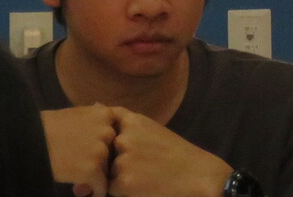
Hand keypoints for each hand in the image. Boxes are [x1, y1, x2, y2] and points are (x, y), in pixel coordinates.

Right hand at [42, 105, 121, 196]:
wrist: (30, 141)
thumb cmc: (49, 127)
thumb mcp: (75, 113)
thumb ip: (94, 115)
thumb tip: (103, 108)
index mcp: (105, 114)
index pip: (119, 133)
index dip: (110, 145)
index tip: (100, 152)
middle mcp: (108, 131)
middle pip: (114, 152)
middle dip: (105, 162)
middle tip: (90, 169)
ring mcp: (101, 151)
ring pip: (108, 170)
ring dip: (98, 177)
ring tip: (84, 181)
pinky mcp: (93, 170)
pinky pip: (102, 188)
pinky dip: (95, 192)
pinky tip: (86, 192)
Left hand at [108, 108, 233, 196]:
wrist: (198, 176)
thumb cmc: (175, 153)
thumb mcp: (151, 127)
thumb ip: (124, 120)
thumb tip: (94, 105)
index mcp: (132, 120)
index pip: (106, 126)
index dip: (112, 138)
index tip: (132, 146)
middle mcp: (123, 137)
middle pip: (105, 152)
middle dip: (116, 159)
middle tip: (144, 164)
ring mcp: (122, 160)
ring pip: (107, 171)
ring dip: (119, 175)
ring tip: (146, 175)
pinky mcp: (123, 183)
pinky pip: (111, 189)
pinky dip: (124, 190)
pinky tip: (145, 186)